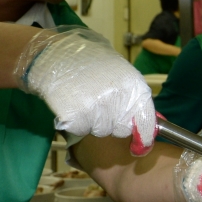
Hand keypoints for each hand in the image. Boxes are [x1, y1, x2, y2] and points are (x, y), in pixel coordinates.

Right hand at [16, 27, 155, 152]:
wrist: (55, 53)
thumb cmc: (90, 62)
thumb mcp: (120, 72)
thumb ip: (133, 97)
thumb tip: (146, 124)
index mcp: (134, 86)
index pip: (147, 122)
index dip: (144, 137)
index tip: (139, 147)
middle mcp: (119, 99)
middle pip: (121, 130)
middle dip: (112, 123)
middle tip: (99, 104)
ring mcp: (97, 109)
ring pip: (100, 131)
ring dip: (92, 122)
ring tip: (83, 99)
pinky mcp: (75, 117)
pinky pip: (80, 130)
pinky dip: (75, 122)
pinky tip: (71, 103)